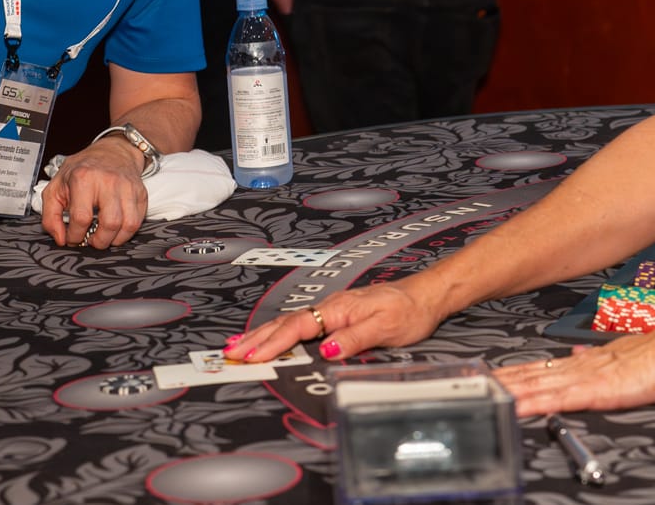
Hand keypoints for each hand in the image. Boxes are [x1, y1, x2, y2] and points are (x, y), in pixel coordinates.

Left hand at [41, 140, 147, 247]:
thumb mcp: (56, 187)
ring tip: (104, 237)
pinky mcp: (140, 192)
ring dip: (115, 239)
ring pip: (128, 224)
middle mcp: (108, 181)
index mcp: (83, 178)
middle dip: (99, 241)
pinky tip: (116, 229)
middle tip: (91, 241)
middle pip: (110, 223)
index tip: (72, 237)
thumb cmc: (82, 170)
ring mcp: (127, 186)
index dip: (75, 236)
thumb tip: (60, 238)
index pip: (81, 218)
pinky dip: (127, 232)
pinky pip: (138, 220)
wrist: (112, 151)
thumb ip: (50, 216)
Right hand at [230, 278, 441, 363]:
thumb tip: (325, 350)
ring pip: (289, 323)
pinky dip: (280, 332)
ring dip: (263, 335)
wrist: (424, 296)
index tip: (251, 357)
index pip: (297, 328)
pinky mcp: (336, 314)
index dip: (272, 344)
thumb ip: (354, 339)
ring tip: (239, 346)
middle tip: (230, 354)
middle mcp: (330, 306)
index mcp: (338, 309)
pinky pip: (300, 324)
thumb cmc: (407, 311)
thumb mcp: (384, 329)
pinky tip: (272, 338)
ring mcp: (331, 309)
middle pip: (285, 324)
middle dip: (256, 339)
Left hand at [490, 323, 654, 416]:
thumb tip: (575, 355)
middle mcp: (578, 366)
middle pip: (530, 376)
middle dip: (501, 382)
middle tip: (472, 386)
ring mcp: (585, 378)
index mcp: (583, 361)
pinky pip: (559, 399)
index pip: (539, 368)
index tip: (490, 376)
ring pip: (537, 385)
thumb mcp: (620, 355)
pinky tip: (519, 407)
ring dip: (510, 391)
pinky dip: (536, 403)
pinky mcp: (596, 390)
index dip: (513, 373)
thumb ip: (594, 357)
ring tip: (485, 396)